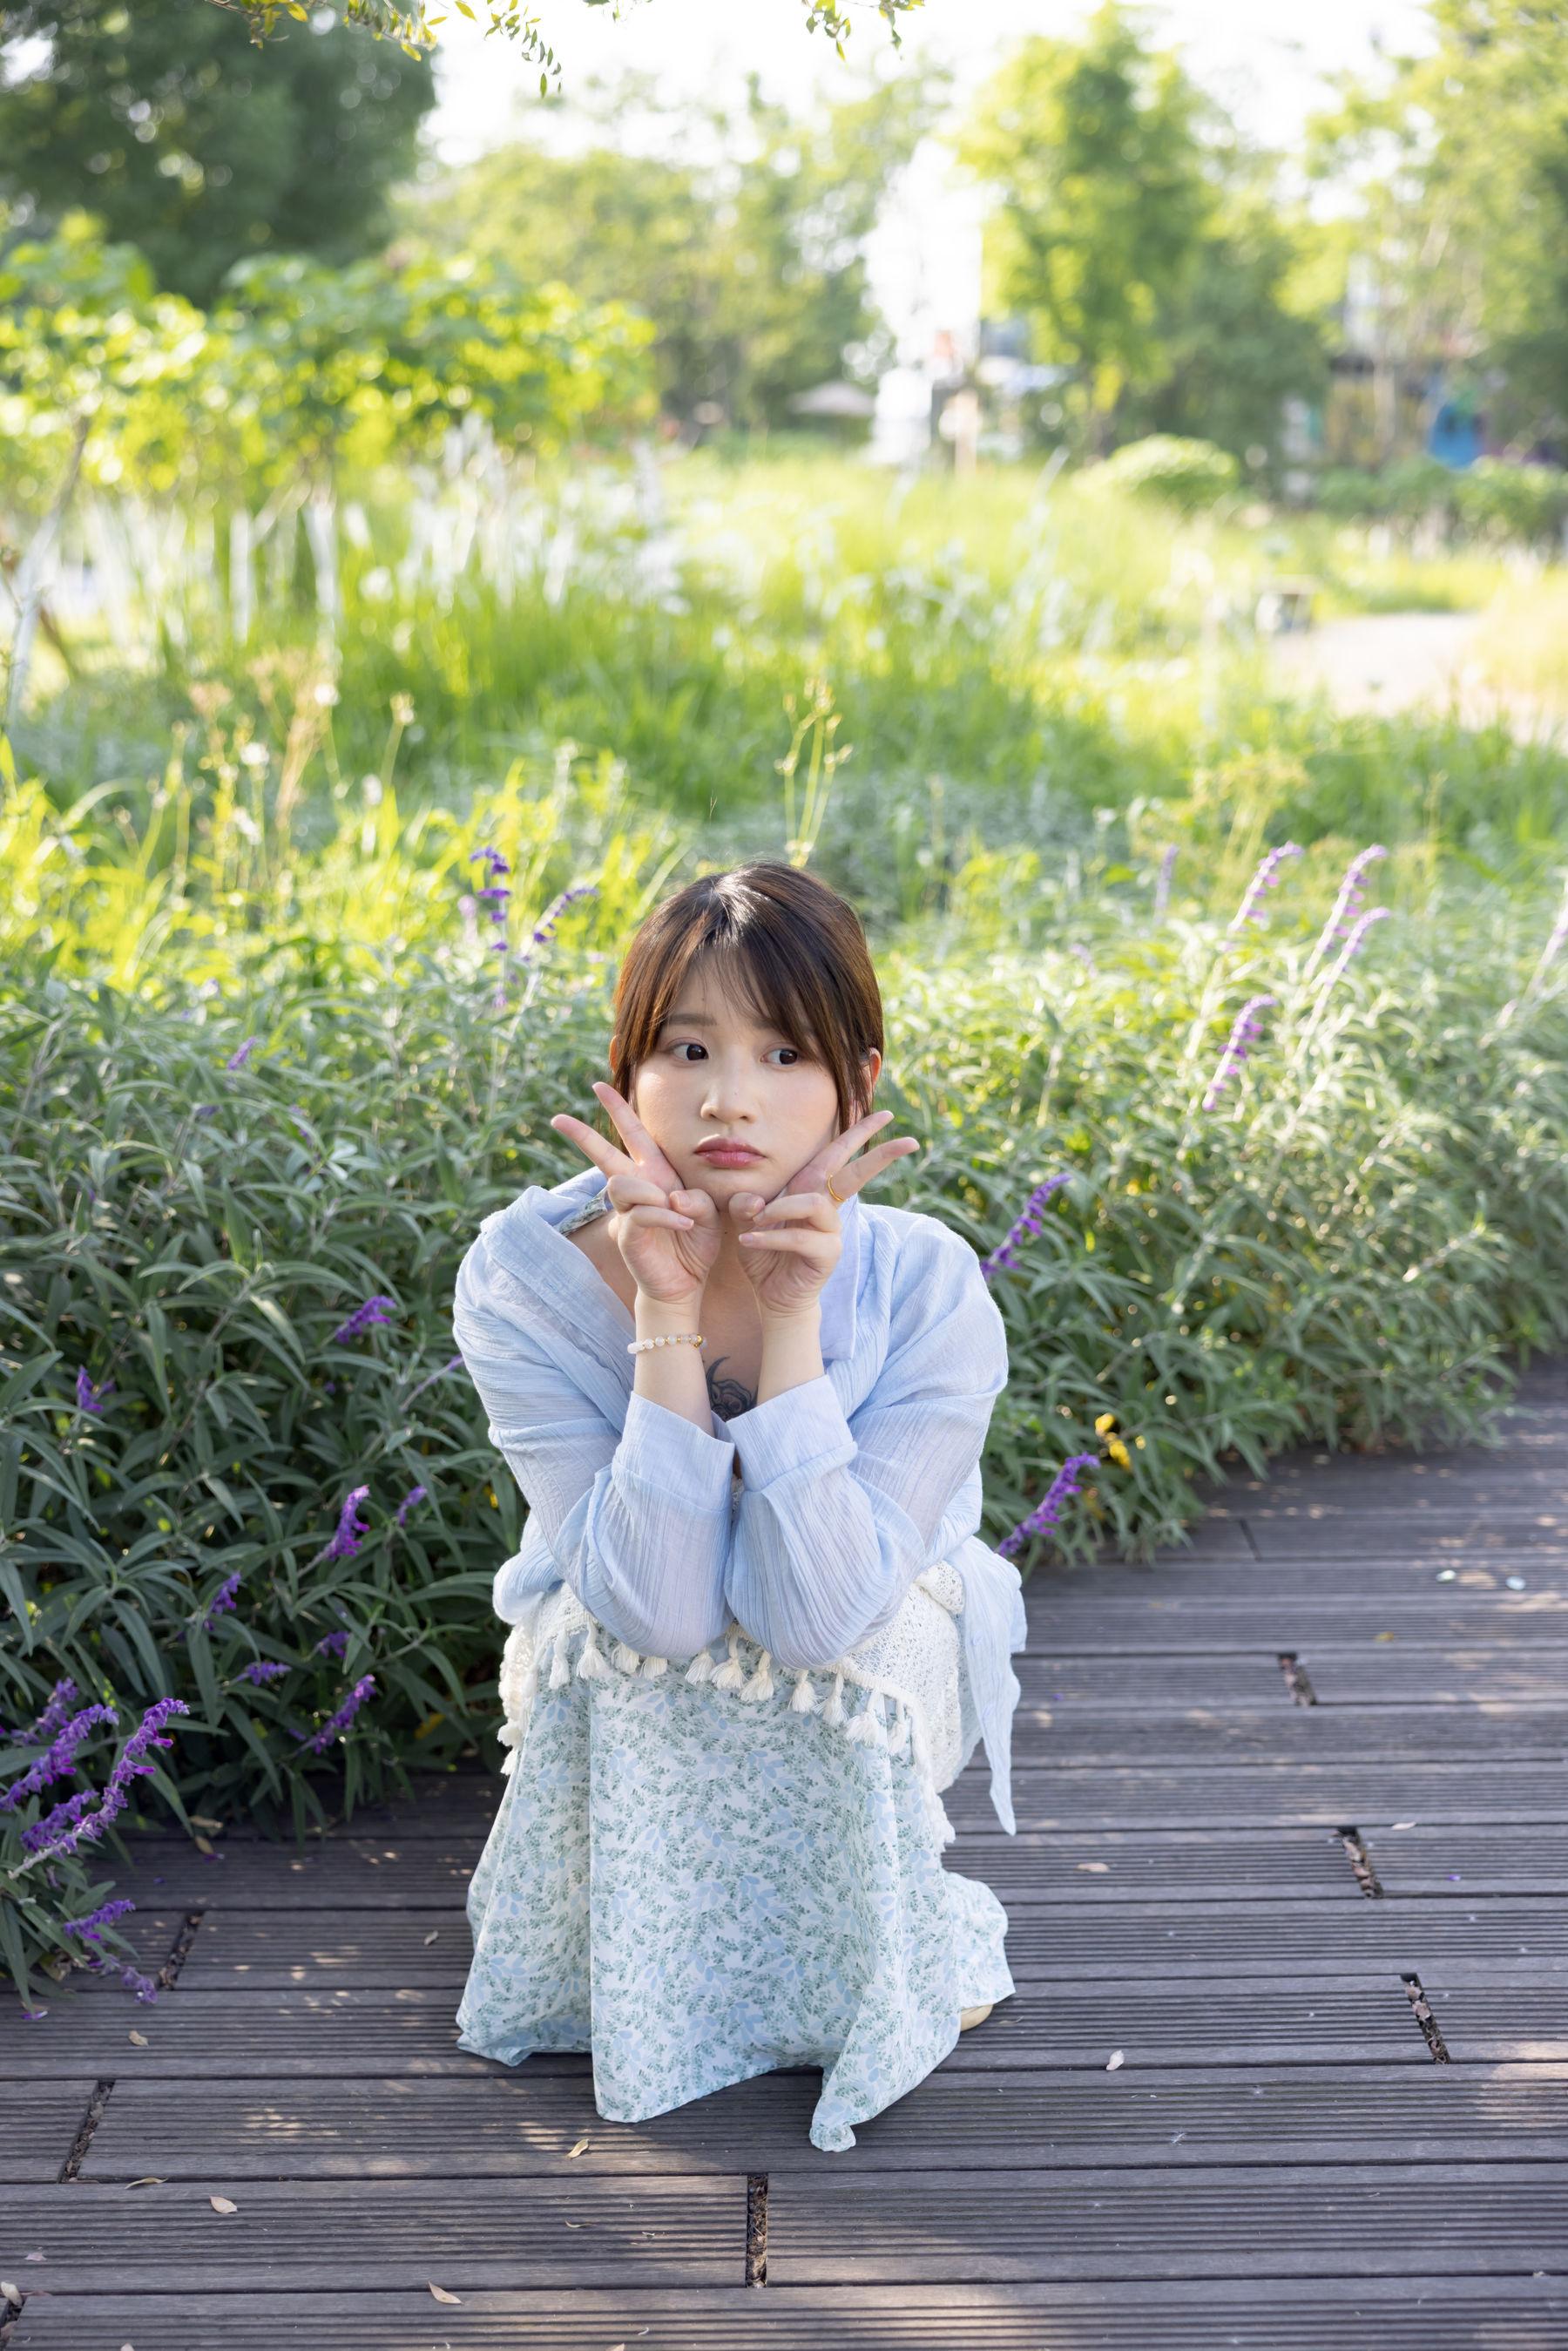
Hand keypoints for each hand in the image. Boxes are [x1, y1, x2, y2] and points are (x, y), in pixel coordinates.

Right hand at [551, 1083, 720, 1308]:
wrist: (687, 1281)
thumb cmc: (697, 1243)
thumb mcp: (710, 1212)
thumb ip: (697, 1197)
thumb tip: (672, 1196)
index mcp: (656, 1173)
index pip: (635, 1135)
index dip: (619, 1110)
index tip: (599, 1085)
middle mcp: (637, 1188)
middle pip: (604, 1154)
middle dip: (581, 1134)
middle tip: (557, 1118)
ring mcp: (627, 1212)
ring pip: (620, 1184)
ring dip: (650, 1193)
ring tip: (678, 1211)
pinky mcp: (628, 1234)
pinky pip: (641, 1213)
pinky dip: (665, 1217)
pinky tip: (683, 1225)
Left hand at [731, 1109, 918, 1321]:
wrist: (771, 1296)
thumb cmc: (764, 1253)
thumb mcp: (746, 1222)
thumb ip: (743, 1204)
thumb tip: (753, 1201)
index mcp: (811, 1189)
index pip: (837, 1154)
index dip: (859, 1132)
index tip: (885, 1113)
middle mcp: (826, 1207)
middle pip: (856, 1172)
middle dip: (880, 1153)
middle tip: (910, 1141)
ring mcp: (831, 1230)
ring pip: (812, 1203)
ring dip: (782, 1208)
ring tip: (756, 1220)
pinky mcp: (827, 1254)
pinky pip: (800, 1238)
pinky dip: (771, 1238)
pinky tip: (748, 1242)